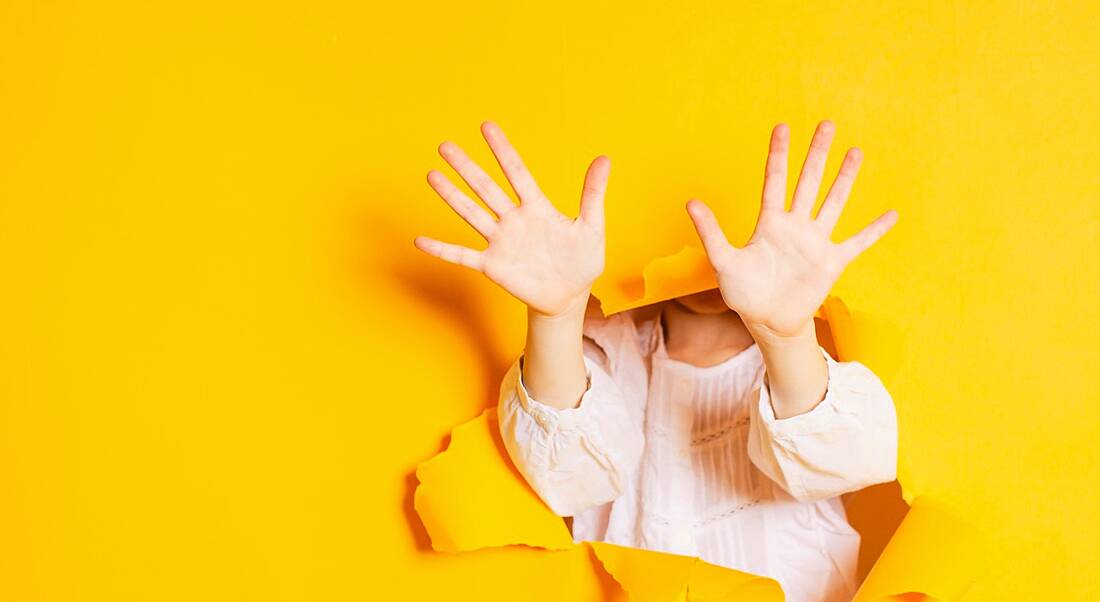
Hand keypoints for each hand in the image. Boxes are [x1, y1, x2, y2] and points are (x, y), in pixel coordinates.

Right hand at [414, 121, 610, 316]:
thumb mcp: (592, 227)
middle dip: (467, 168)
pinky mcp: (493, 266)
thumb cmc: (582, 262)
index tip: (487, 126)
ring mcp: (501, 242)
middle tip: (445, 146)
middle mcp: (514, 220)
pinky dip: (443, 249)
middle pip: (486, 189)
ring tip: (432, 175)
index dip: (503, 151)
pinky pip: (463, 256)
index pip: (517, 173)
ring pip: (472, 214)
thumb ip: (593, 194)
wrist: (570, 297)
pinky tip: (421, 241)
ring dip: (452, 196)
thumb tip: (605, 158)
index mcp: (537, 208)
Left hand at [687, 121, 897, 339]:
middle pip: (808, 182)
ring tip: (855, 152)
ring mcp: (815, 242)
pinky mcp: (832, 262)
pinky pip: (857, 243)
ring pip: (833, 202)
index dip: (778, 154)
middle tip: (827, 124)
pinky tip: (891, 215)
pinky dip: (874, 230)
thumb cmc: (744, 292)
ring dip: (845, 178)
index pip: (775, 180)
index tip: (783, 126)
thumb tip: (690, 202)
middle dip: (817, 154)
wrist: (767, 321)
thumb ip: (710, 232)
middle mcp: (795, 226)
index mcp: (769, 223)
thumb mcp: (723, 261)